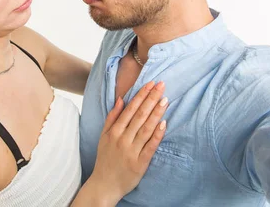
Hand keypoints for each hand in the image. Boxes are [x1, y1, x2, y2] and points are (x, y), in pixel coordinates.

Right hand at [87, 81, 167, 203]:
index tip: (150, 84)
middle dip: (151, 99)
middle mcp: (123, 139)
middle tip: (161, 85)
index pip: (130, 109)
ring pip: (146, 128)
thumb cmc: (105, 158)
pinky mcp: (140, 163)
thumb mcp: (104, 136)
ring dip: (157, 113)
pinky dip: (157, 134)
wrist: (105, 185)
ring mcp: (132, 151)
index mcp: (114, 132)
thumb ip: (112, 117)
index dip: (141, 95)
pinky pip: (151, 146)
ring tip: (165, 99)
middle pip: (140, 115)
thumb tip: (121, 99)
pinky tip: (164, 123)